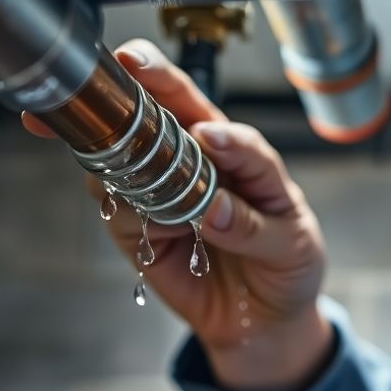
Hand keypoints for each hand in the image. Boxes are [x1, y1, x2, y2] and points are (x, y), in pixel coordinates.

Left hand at [24, 40, 332, 390]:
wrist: (248, 324)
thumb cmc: (200, 273)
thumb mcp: (147, 242)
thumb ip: (127, 209)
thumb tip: (102, 182)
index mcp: (186, 158)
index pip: (156, 112)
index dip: (127, 91)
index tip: (102, 70)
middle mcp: (226, 164)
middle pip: (200, 112)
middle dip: (169, 85)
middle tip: (139, 66)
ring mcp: (262, 195)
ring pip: (248, 154)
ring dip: (224, 143)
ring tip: (204, 137)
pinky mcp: (289, 234)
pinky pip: (261, 222)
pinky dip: (237, 218)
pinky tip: (219, 209)